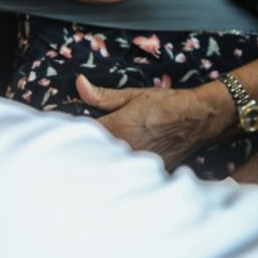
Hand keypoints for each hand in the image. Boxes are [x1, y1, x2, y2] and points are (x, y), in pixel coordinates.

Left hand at [76, 75, 220, 167]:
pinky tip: (114, 168)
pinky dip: (118, 172)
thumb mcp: (133, 95)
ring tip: (88, 161)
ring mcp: (137, 163)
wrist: (197, 119)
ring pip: (108, 167)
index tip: (60, 131)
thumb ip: (102, 95)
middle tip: (68, 149)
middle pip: (92, 155)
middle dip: (81, 152)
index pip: (83, 135)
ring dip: (98, 163)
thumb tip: (79, 83)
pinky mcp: (148, 172)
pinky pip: (127, 175)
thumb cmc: (166, 104)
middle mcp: (125, 148)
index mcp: (117, 128)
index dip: (69, 134)